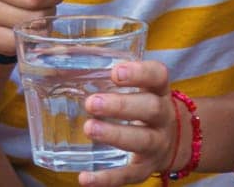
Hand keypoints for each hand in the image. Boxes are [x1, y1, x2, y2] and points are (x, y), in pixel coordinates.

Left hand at [77, 61, 180, 186]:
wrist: (175, 139)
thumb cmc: (142, 104)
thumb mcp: (137, 87)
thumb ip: (108, 75)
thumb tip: (59, 58)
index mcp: (158, 91)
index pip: (158, 76)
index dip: (139, 73)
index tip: (115, 73)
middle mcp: (163, 116)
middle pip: (150, 108)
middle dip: (121, 106)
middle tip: (92, 103)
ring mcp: (157, 143)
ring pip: (141, 140)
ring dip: (115, 135)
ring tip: (89, 128)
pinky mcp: (145, 168)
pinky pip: (128, 175)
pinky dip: (107, 179)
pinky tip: (85, 179)